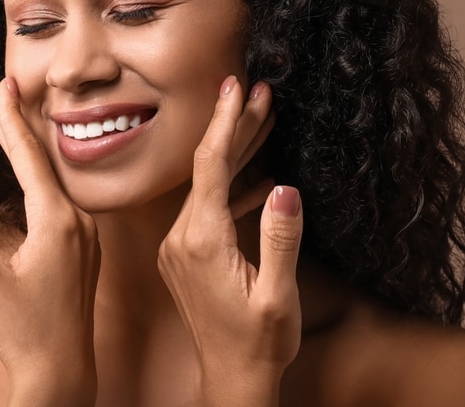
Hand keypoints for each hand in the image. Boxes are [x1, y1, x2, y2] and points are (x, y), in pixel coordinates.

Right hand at [0, 78, 99, 405]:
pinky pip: (62, 202)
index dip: (11, 122)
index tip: (2, 90)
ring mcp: (87, 236)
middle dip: (24, 126)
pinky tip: (34, 171)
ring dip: (34, 153)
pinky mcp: (86, 249)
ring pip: (56, 182)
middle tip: (8, 91)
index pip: (29, 159)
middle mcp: (79, 222)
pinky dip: (44, 179)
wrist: (62, 371)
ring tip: (17, 119)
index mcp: (56, 223)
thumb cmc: (22, 330)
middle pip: (46, 163)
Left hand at [157, 76, 302, 405]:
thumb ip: (280, 240)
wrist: (231, 379)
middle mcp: (182, 238)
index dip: (225, 123)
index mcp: (201, 242)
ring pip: (207, 185)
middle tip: (259, 91)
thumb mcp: (278, 295)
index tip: (236, 87)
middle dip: (234, 128)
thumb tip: (284, 189)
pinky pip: (208, 207)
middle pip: (207, 168)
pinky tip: (260, 175)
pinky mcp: (186, 255)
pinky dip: (233, 187)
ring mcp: (180, 247)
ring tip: (264, 119)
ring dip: (235, 154)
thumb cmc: (259, 342)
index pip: (210, 167)